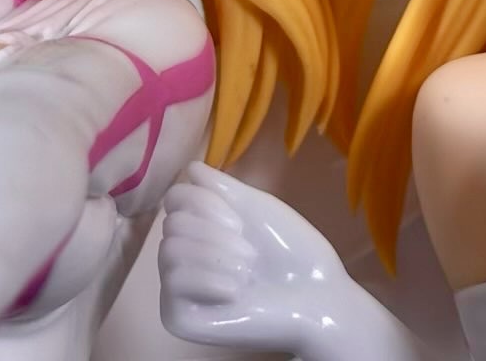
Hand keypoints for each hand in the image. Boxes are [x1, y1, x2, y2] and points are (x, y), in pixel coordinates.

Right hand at [158, 162, 352, 355]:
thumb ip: (220, 187)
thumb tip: (191, 168)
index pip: (174, 199)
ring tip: (247, 273)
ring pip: (170, 250)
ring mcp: (177, 290)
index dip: (205, 203)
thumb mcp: (255, 207)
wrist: (315, 296)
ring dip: (218, 258)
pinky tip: (236, 293)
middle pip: (172, 224)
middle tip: (250, 253)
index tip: (239, 221)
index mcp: (199, 229)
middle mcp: (183, 257)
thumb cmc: (291, 251)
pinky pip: (173, 282)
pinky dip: (209, 281)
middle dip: (217, 235)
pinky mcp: (177, 318)